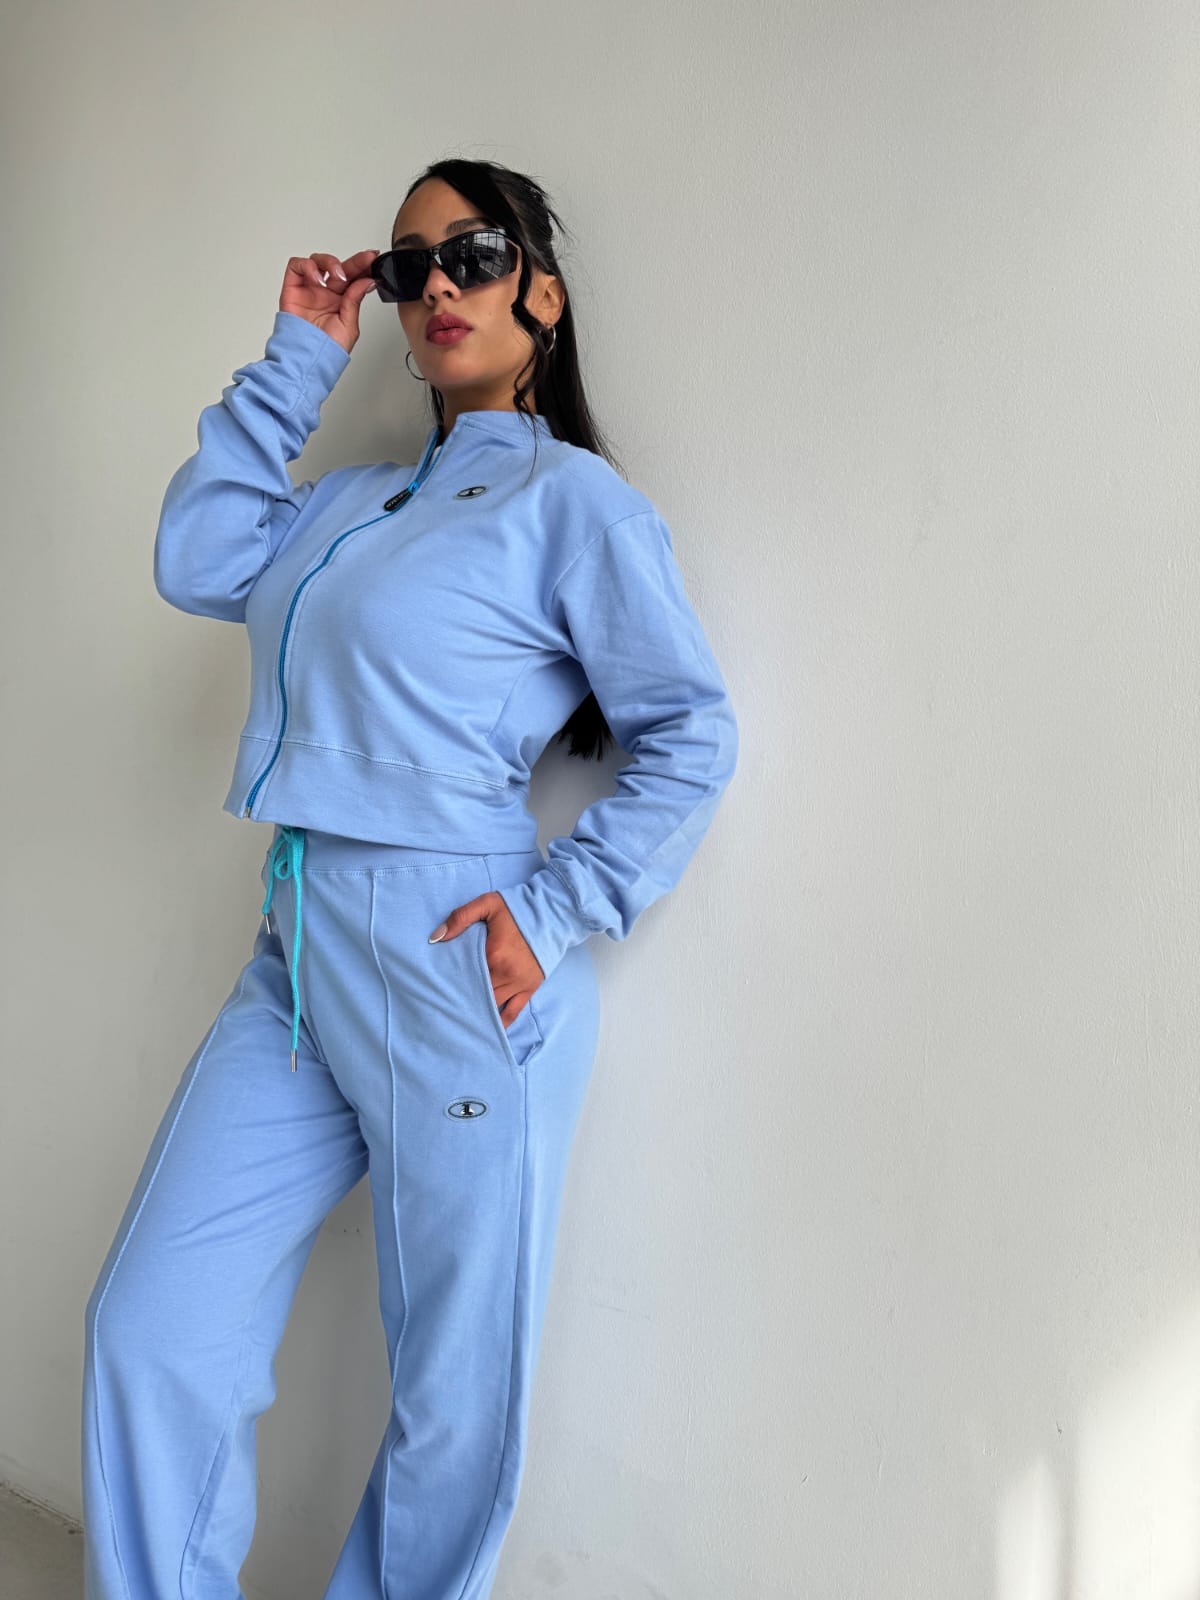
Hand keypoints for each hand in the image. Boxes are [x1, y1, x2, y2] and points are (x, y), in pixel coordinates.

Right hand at [279, 249, 380, 353]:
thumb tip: (366, 281)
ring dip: (330, 263)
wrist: (307, 360)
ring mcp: (309, 289)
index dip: (363, 266)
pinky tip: (318, 280)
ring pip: (318, 260)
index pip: (353, 278)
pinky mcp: (292, 288)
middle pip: (339, 267)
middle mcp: (325, 293)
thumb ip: (355, 300)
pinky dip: (308, 267)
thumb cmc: (325, 350)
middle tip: (365, 260)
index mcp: (340, 301)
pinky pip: (297, 265)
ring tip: (339, 277)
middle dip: (354, 261)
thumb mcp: (349, 326)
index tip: (373, 259)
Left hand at [428, 892, 544, 1026]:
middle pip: (478, 993)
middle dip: (463, 999)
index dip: (451, 982)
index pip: (465, 974)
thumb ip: (460, 918)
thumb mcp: (487, 904)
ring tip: (460, 1021)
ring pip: (493, 1005)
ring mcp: (519, 983)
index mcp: (493, 953)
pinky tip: (489, 1029)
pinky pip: (514, 1011)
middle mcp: (506, 973)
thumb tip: (436, 938)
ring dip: (478, 1011)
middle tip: (444, 1009)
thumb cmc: (517, 908)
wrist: (552, 914)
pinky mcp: (530, 988)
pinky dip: (502, 1021)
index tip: (437, 989)